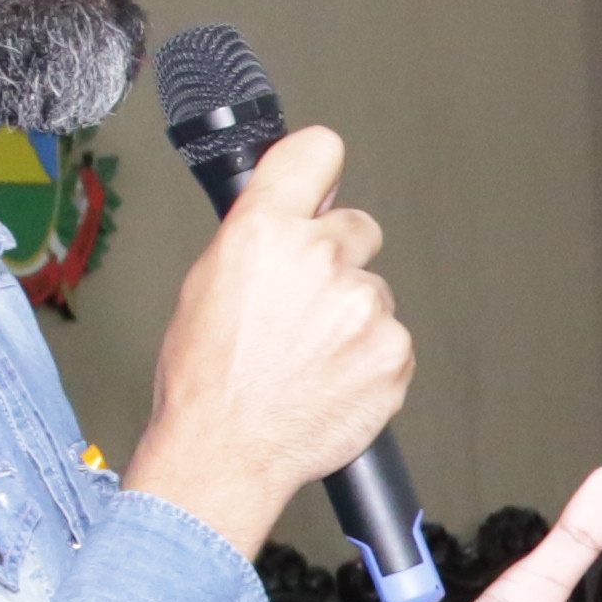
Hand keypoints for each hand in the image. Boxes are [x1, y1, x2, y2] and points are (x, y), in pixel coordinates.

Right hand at [122, 124, 408, 555]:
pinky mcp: (394, 350)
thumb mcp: (209, 282)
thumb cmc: (207, 377)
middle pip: (358, 227)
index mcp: (264, 231)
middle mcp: (319, 258)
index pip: (318, 152)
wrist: (227, 450)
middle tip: (304, 306)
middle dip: (338, 258)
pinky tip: (331, 378)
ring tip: (308, 355)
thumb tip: (299, 209)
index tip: (322, 184)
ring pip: (373, 291)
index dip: (321, 169)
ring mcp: (363, 306)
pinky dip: (369, 356)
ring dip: (351, 316)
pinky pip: (390, 338)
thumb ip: (261, 236)